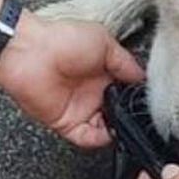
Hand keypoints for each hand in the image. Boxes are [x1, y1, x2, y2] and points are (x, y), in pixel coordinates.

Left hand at [0, 11, 143, 147]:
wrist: (30, 52)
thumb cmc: (62, 39)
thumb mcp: (105, 42)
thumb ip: (125, 63)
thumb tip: (141, 78)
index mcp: (103, 72)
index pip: (127, 90)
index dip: (138, 95)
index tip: (148, 99)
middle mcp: (93, 92)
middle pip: (119, 111)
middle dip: (130, 114)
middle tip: (138, 113)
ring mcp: (80, 108)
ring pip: (106, 127)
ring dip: (118, 127)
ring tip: (126, 122)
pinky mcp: (67, 122)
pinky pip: (87, 138)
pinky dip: (100, 139)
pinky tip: (110, 131)